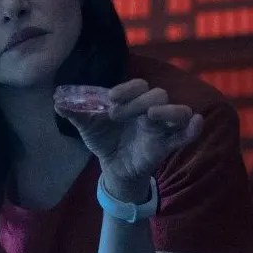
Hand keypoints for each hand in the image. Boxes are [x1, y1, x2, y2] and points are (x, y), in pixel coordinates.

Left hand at [55, 79, 202, 200]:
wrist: (112, 167)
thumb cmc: (104, 139)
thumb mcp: (87, 126)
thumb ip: (74, 113)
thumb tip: (56, 102)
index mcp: (132, 100)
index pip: (138, 85)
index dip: (127, 88)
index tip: (111, 99)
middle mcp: (149, 109)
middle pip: (157, 95)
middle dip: (138, 102)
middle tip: (117, 115)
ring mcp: (161, 127)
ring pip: (177, 110)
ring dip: (167, 110)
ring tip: (151, 115)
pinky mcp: (167, 145)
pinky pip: (185, 135)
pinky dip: (192, 129)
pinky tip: (196, 122)